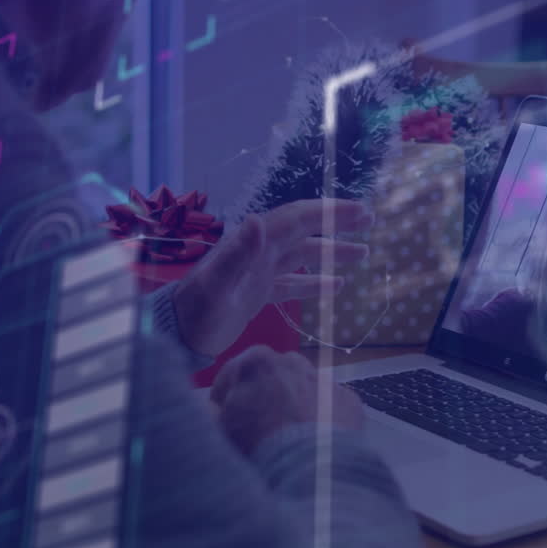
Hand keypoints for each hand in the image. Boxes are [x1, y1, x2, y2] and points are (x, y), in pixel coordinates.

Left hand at [172, 199, 371, 356]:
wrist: (176, 336)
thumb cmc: (196, 313)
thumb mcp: (216, 286)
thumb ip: (237, 254)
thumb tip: (259, 220)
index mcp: (254, 244)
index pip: (298, 219)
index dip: (329, 212)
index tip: (359, 211)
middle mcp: (260, 252)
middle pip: (305, 231)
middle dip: (336, 223)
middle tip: (370, 220)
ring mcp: (260, 272)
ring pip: (303, 255)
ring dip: (332, 251)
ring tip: (363, 253)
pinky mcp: (259, 293)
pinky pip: (294, 283)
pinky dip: (316, 282)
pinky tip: (337, 285)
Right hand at [211, 347, 363, 454]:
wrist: (312, 469)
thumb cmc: (256, 447)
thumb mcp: (218, 431)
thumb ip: (209, 414)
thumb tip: (211, 409)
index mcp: (254, 362)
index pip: (229, 378)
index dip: (224, 403)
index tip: (226, 424)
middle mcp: (291, 362)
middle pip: (269, 378)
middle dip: (263, 397)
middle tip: (260, 431)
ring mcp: (323, 379)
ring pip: (302, 388)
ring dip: (295, 405)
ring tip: (290, 438)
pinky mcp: (348, 400)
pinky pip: (329, 406)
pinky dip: (322, 419)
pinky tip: (316, 443)